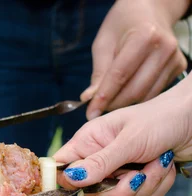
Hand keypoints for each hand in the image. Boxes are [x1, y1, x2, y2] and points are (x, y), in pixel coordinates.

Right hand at [56, 76, 191, 195]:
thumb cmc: (162, 119)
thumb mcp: (129, 140)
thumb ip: (100, 162)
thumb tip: (71, 179)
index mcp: (90, 141)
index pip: (62, 167)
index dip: (69, 180)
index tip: (88, 183)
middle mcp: (101, 157)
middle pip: (93, 192)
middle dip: (121, 187)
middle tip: (137, 173)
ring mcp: (121, 170)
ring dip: (146, 183)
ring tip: (159, 161)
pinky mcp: (140, 180)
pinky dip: (158, 185)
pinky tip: (165, 165)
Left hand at [81, 0, 187, 119]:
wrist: (148, 12)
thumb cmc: (121, 25)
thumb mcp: (103, 43)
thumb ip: (98, 72)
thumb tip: (89, 98)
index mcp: (144, 36)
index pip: (120, 75)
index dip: (103, 97)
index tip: (90, 112)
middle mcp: (164, 47)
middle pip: (135, 89)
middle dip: (113, 104)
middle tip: (96, 110)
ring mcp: (174, 58)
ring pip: (145, 95)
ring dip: (124, 104)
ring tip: (109, 102)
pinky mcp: (178, 67)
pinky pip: (154, 92)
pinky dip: (137, 99)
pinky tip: (125, 95)